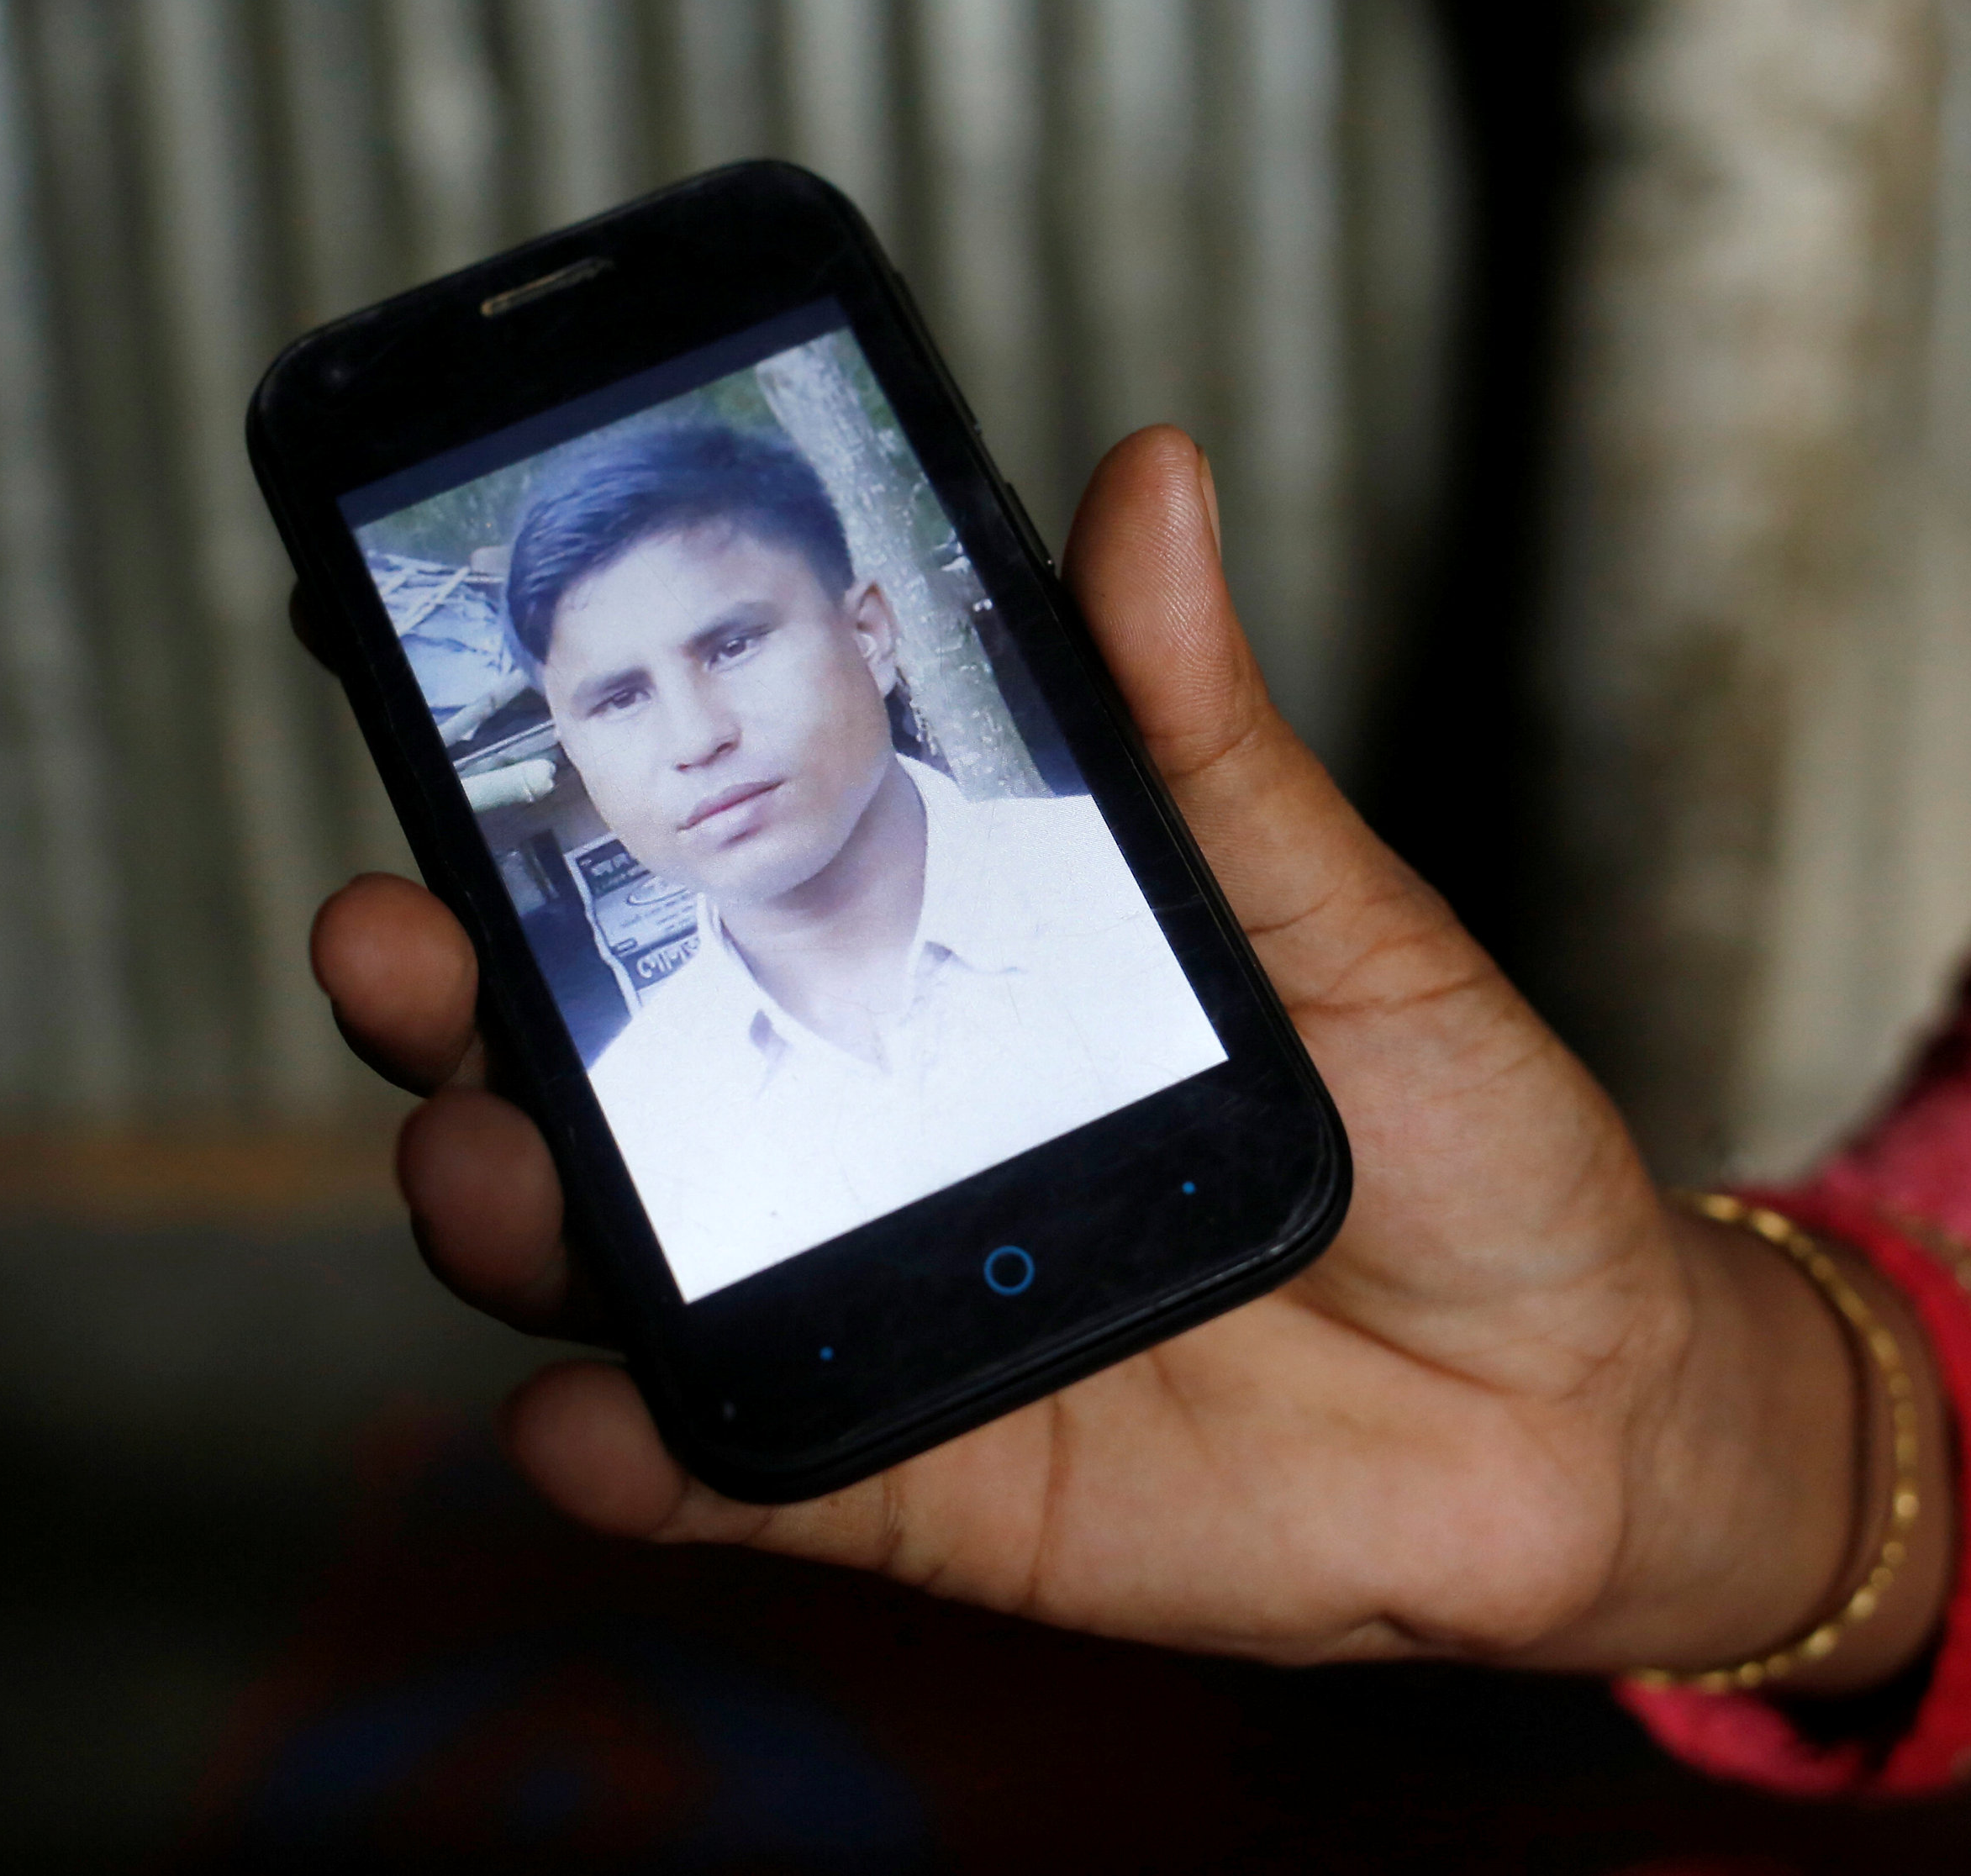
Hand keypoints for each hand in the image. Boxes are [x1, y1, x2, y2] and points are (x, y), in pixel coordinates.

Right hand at [310, 428, 1951, 1680]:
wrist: (1580, 1403)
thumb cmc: (1459, 1133)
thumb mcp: (1339, 916)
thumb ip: (1206, 740)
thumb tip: (1149, 486)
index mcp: (941, 968)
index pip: (703, 876)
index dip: (545, 805)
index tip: (424, 694)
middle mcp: (870, 1132)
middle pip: (602, 1064)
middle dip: (456, 1000)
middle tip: (390, 937)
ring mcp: (877, 1306)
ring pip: (629, 1263)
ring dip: (514, 1213)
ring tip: (482, 1158)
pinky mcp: (920, 1485)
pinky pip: (744, 1478)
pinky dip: (643, 1461)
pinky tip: (586, 1422)